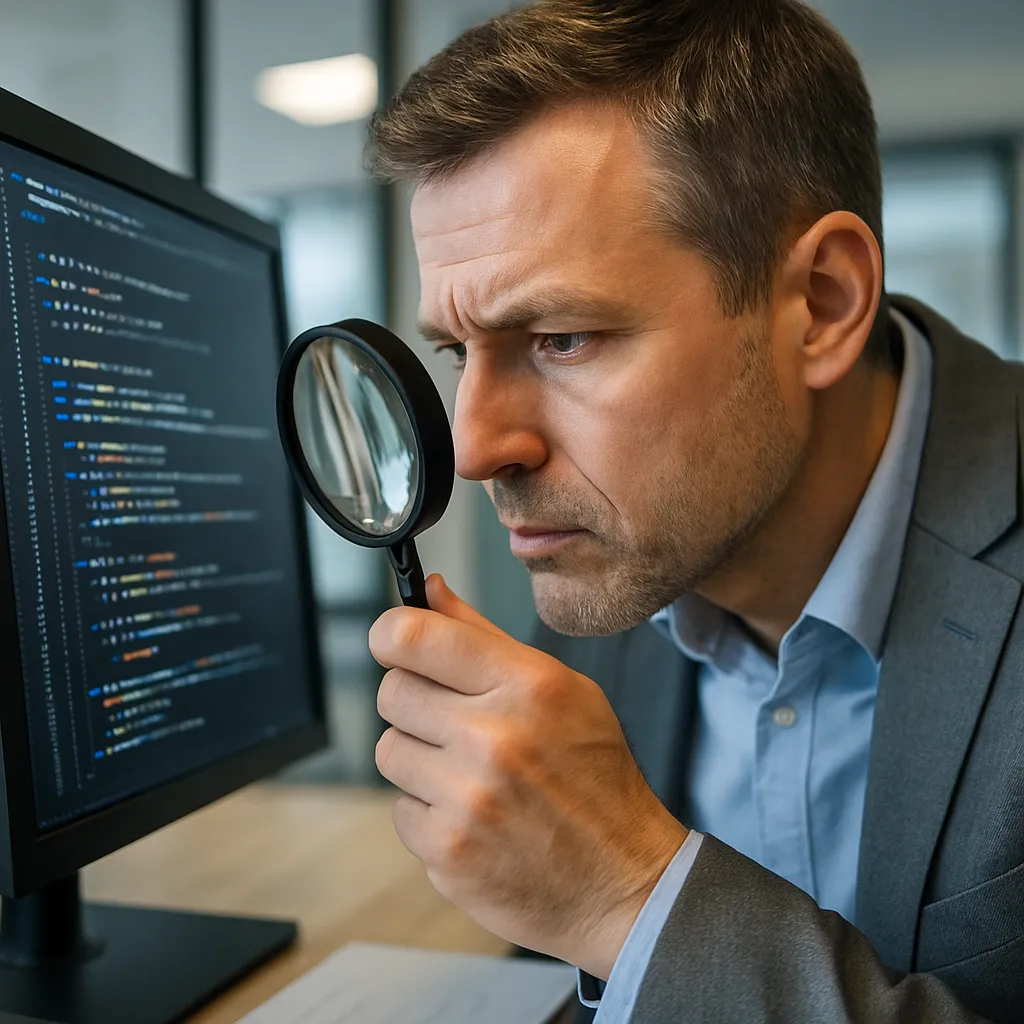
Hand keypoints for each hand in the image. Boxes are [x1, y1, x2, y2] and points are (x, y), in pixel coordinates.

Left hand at [369, 574, 687, 978]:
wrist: (625, 882)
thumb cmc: (595, 778)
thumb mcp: (562, 690)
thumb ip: (486, 638)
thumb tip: (431, 590)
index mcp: (526, 685)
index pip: (413, 637)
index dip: (391, 634)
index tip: (396, 642)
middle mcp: (493, 737)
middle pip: (392, 691)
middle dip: (415, 702)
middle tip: (454, 722)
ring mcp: (467, 798)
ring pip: (389, 750)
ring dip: (420, 759)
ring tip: (470, 774)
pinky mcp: (446, 851)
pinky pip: (400, 809)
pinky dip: (428, 812)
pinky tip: (472, 816)